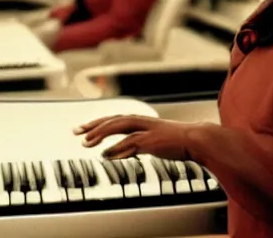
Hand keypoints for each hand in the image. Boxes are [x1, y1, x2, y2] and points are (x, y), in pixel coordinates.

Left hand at [74, 115, 206, 160]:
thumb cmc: (175, 142)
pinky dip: (118, 148)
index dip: (96, 123)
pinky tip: (107, 154)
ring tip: (87, 143)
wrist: (196, 140)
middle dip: (93, 126)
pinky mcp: (152, 140)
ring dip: (102, 134)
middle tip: (76, 132)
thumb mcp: (150, 143)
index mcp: (140, 121)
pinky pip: (132, 143)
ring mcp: (146, 130)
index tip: (82, 129)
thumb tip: (114, 153)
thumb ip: (132, 146)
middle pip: (112, 120)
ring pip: (119, 127)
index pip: (113, 119)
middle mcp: (141, 122)